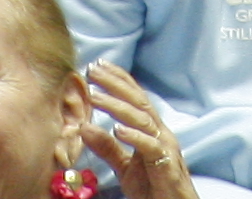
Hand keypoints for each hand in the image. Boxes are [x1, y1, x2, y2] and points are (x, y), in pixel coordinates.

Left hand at [79, 64, 196, 198]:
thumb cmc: (153, 189)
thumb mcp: (125, 167)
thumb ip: (107, 148)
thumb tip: (84, 126)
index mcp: (152, 130)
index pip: (135, 98)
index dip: (118, 80)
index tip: (98, 65)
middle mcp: (161, 133)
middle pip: (138, 101)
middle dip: (116, 84)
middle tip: (94, 71)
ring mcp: (166, 147)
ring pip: (142, 119)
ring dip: (117, 106)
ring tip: (95, 97)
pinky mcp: (166, 165)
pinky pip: (150, 146)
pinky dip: (134, 136)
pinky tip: (117, 128)